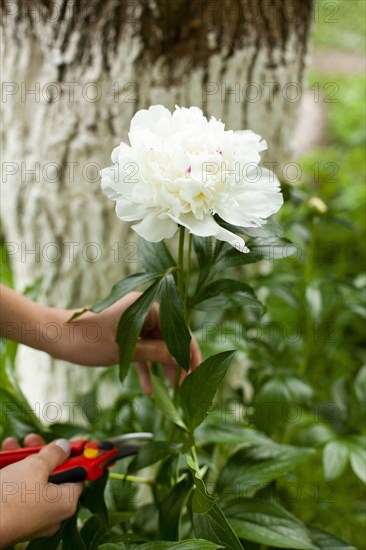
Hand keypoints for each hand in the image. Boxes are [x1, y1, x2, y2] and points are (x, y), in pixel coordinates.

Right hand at [0, 436, 82, 547]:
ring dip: (24, 460)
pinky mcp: (16, 516)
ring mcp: (33, 516)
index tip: (72, 443)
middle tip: (33, 441)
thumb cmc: (13, 497)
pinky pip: (20, 491)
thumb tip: (65, 446)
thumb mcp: (37, 466)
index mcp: (66, 502)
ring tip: (13, 445)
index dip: (74, 456)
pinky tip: (6, 457)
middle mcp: (52, 512)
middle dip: (41, 454)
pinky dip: (14, 474)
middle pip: (54, 474)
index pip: (78, 475)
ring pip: (33, 480)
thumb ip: (54, 454)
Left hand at [53, 292, 201, 392]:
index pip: (178, 328)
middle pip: (169, 337)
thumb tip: (183, 361)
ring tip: (172, 390)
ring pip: (156, 345)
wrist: (55, 336)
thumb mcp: (125, 351)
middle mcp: (143, 310)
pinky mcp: (124, 332)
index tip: (196, 372)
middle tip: (185, 386)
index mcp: (147, 306)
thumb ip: (156, 354)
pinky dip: (145, 367)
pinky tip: (149, 389)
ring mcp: (133, 321)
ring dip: (162, 367)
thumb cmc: (88, 340)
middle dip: (176, 362)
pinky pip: (141, 349)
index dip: (190, 351)